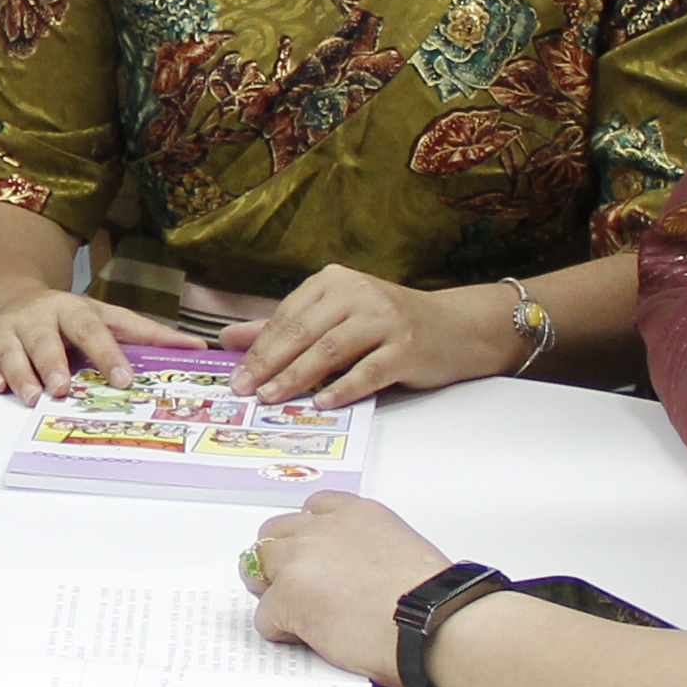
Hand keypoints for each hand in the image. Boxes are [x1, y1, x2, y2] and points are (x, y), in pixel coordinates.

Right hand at [0, 287, 185, 399]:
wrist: (11, 299)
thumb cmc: (67, 319)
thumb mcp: (107, 317)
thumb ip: (148, 334)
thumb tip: (198, 348)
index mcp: (72, 309)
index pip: (92, 329)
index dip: (107, 353)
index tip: (123, 378)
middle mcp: (36, 318)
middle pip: (45, 339)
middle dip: (53, 363)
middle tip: (63, 388)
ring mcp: (5, 331)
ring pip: (10, 350)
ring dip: (21, 373)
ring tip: (33, 396)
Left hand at [235, 266, 500, 405]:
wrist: (456, 327)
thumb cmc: (389, 323)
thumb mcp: (336, 315)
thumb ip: (285, 326)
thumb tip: (230, 338)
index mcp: (336, 282)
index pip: (288, 316)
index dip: (259, 347)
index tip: (236, 374)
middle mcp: (360, 294)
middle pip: (304, 332)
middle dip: (270, 364)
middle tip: (246, 390)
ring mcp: (386, 320)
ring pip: (331, 351)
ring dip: (298, 377)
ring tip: (272, 398)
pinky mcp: (407, 348)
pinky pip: (369, 371)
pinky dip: (343, 388)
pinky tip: (323, 404)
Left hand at [244, 494, 447, 685]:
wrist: (433, 624)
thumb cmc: (431, 600)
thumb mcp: (400, 549)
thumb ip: (364, 548)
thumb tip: (351, 573)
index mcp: (356, 514)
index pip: (313, 507)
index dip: (308, 535)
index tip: (313, 554)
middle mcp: (323, 528)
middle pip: (275, 533)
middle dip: (280, 558)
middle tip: (294, 586)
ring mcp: (301, 560)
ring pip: (259, 566)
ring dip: (272, 588)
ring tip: (295, 612)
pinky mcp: (288, 596)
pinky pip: (264, 615)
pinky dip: (279, 629)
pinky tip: (307, 639)